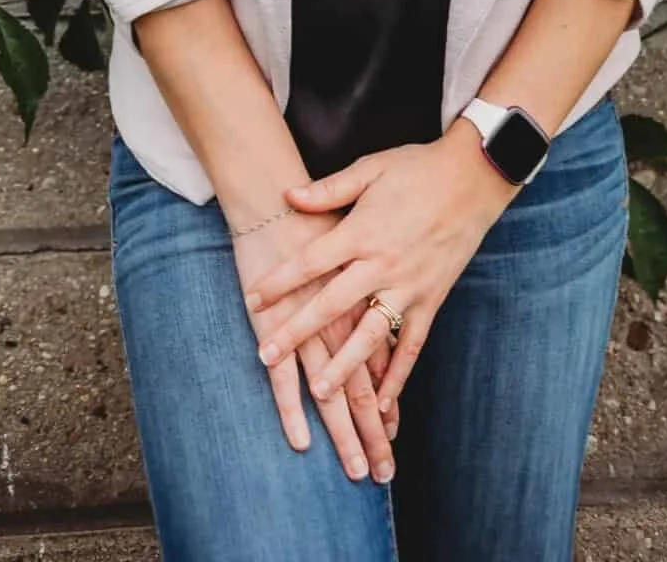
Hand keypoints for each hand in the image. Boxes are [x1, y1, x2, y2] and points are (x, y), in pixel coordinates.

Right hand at [232, 212, 398, 483]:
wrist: (274, 193)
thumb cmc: (320, 210)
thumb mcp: (362, 237)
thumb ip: (370, 271)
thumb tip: (383, 298)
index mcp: (364, 300)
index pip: (382, 361)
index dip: (388, 400)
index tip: (393, 434)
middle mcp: (344, 320)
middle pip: (363, 387)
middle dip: (373, 432)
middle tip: (382, 473)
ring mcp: (309, 327)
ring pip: (332, 391)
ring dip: (344, 433)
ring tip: (356, 470)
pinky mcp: (274, 325)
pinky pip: (284, 379)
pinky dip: (292, 410)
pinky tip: (300, 441)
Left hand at [244, 130, 511, 411]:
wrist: (473, 177)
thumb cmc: (417, 169)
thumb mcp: (371, 169)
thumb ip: (329, 189)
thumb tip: (288, 195)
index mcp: (363, 231)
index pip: (311, 261)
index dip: (280, 281)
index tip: (253, 299)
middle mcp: (383, 264)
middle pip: (332, 304)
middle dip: (297, 331)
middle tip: (266, 355)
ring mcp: (409, 286)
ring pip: (371, 334)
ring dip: (345, 365)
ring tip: (319, 391)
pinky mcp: (432, 300)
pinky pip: (413, 344)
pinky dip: (399, 375)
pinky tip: (384, 403)